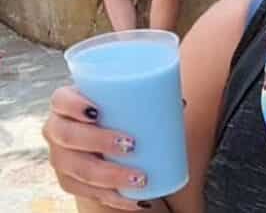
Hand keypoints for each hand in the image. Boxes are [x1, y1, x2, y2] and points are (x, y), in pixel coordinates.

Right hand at [43, 86, 146, 210]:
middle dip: (99, 142)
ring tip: (140, 178)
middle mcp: (57, 130)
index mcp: (65, 103)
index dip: (73, 105)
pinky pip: (88, 194)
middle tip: (131, 144)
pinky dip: (114, 198)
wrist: (101, 129)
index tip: (97, 111)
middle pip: (69, 137)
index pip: (59, 100)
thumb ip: (147, 92)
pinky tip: (134, 200)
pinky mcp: (70, 182)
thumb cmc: (116, 106)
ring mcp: (61, 159)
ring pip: (78, 171)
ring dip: (110, 176)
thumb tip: (181, 103)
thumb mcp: (123, 95)